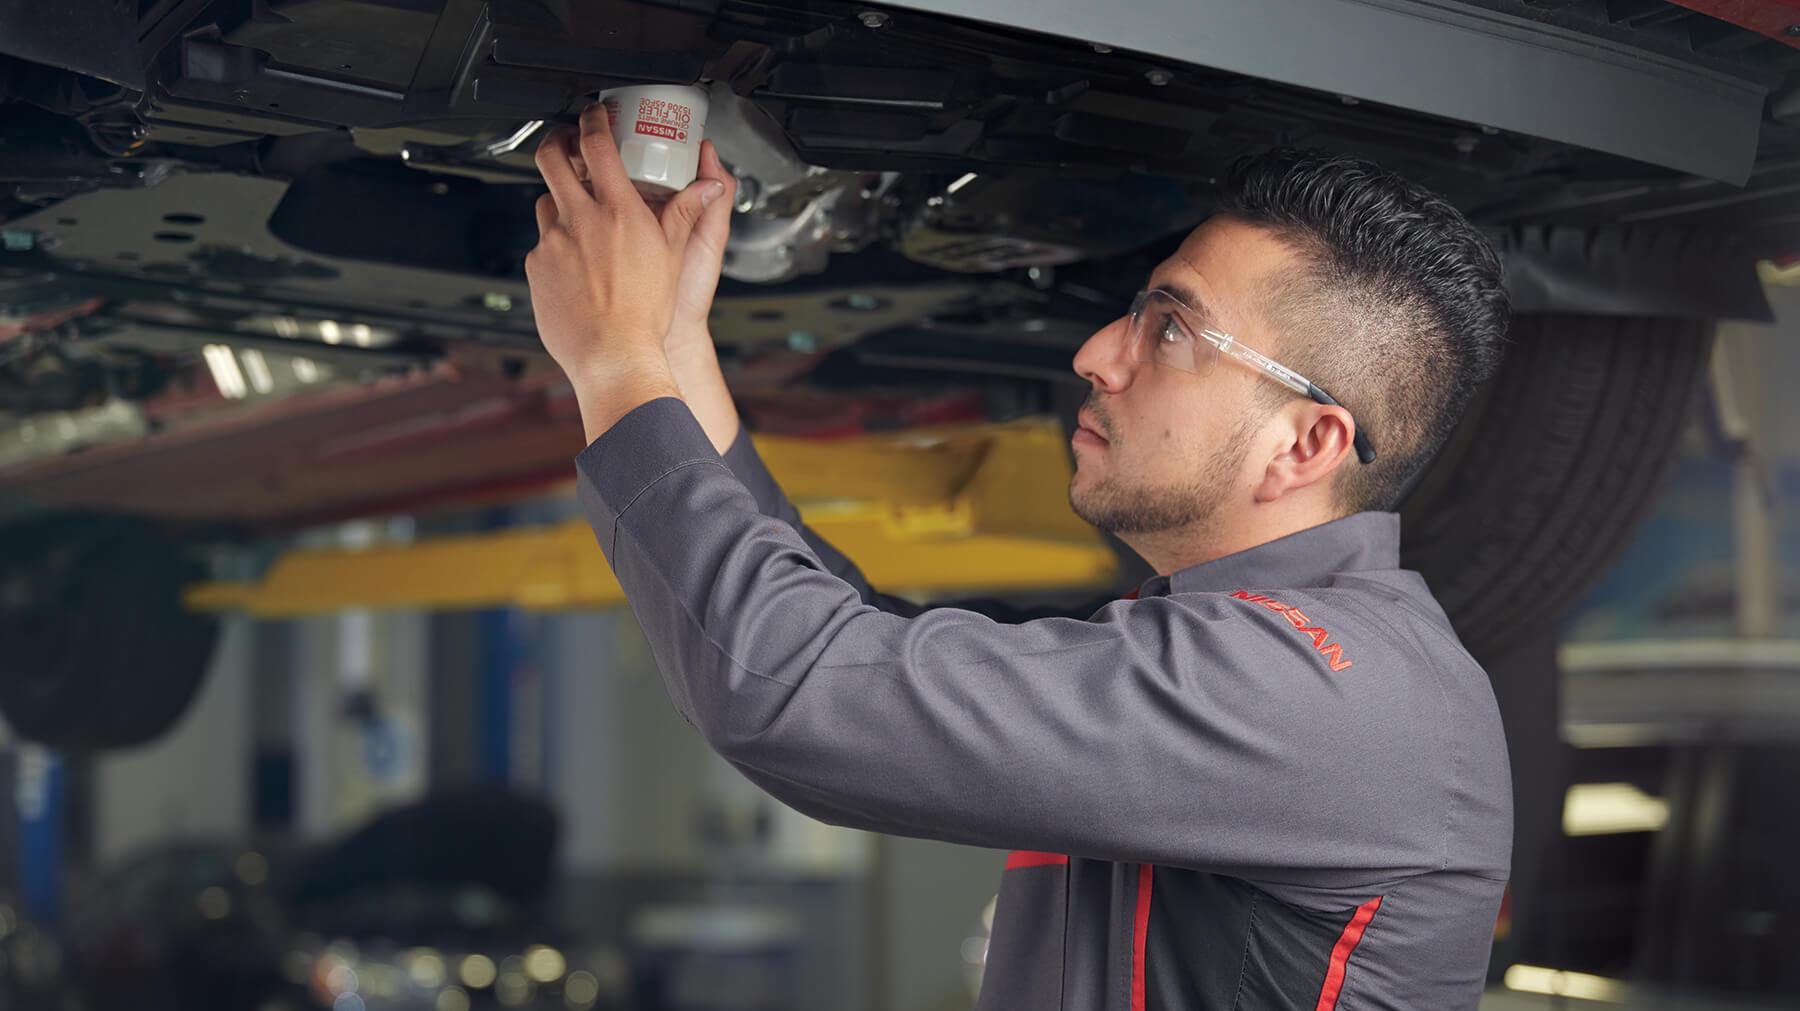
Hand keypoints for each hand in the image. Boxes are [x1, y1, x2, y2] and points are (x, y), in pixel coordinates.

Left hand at [526, 102, 725, 391]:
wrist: (614, 356)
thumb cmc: (646, 314)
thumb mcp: (673, 256)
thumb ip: (686, 213)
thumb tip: (709, 185)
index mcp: (617, 211)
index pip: (596, 144)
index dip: (592, 120)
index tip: (594, 116)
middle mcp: (579, 220)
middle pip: (551, 158)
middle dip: (557, 141)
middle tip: (567, 144)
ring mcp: (552, 243)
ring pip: (545, 202)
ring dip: (559, 200)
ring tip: (577, 215)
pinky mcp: (536, 268)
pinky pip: (542, 244)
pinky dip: (556, 245)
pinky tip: (574, 264)